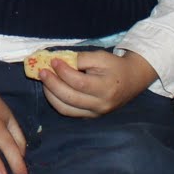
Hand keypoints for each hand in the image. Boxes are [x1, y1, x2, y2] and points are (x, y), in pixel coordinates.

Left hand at [39, 49, 156, 117]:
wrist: (132, 81)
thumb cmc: (114, 66)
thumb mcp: (101, 57)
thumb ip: (80, 59)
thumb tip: (57, 62)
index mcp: (107, 88)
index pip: (79, 83)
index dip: (63, 72)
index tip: (53, 60)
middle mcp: (101, 105)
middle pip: (69, 97)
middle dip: (52, 83)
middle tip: (42, 71)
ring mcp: (95, 114)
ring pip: (65, 108)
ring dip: (50, 94)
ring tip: (44, 79)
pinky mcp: (89, 117)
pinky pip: (68, 112)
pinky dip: (56, 101)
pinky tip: (51, 89)